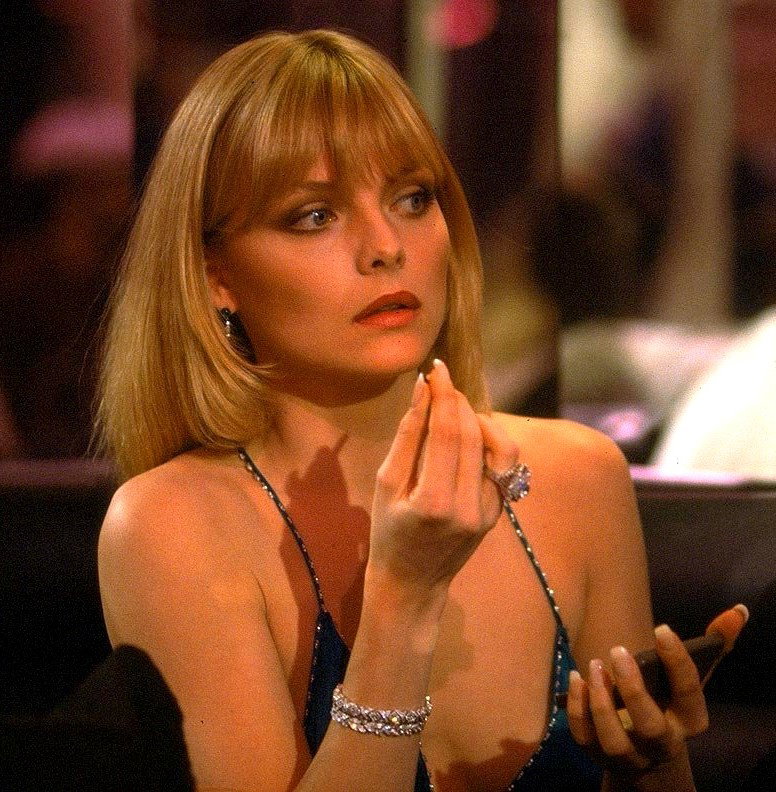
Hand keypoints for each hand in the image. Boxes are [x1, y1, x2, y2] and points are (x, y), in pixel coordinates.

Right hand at [367, 360, 515, 597]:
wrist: (413, 583)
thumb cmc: (388, 532)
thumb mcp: (386, 484)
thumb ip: (408, 436)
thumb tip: (423, 391)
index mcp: (434, 502)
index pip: (447, 432)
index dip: (443, 394)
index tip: (436, 369)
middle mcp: (469, 507)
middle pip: (473, 434)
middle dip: (458, 401)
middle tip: (441, 384)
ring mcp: (490, 512)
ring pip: (500, 446)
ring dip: (480, 419)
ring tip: (456, 411)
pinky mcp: (499, 512)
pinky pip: (503, 465)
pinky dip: (489, 441)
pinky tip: (468, 436)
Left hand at [567, 606, 745, 779]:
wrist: (646, 754)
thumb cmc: (669, 703)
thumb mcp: (689, 680)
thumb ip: (714, 646)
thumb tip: (737, 611)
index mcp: (689, 720)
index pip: (689, 692)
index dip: (677, 661)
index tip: (661, 628)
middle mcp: (661, 742)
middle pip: (650, 725)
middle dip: (634, 689)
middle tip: (617, 650)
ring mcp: (629, 754)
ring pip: (614, 740)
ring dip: (601, 704)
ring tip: (594, 666)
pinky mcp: (597, 754)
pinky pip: (585, 738)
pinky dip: (577, 709)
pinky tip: (576, 678)